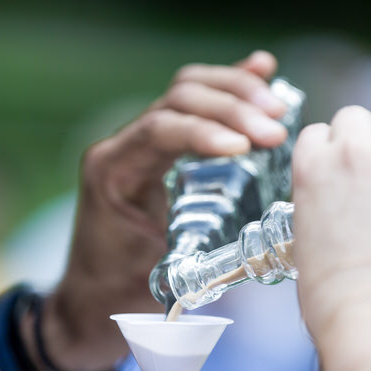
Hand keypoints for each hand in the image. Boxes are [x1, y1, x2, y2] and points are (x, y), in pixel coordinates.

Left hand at [37, 51, 288, 370]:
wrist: (93, 301)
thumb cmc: (120, 290)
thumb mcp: (157, 272)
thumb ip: (200, 249)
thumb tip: (264, 239)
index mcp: (112, 170)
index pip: (159, 130)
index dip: (205, 132)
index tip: (246, 147)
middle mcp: (124, 146)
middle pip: (179, 99)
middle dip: (231, 108)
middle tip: (275, 130)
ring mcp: (143, 141)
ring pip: (189, 92)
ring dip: (237, 94)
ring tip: (278, 108)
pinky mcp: (164, 146)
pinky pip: (196, 105)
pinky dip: (231, 88)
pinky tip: (263, 68)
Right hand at [292, 82, 370, 345]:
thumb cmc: (336, 296)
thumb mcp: (305, 245)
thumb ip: (318, 214)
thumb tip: (332, 216)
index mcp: (311, 171)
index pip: (318, 133)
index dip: (332, 146)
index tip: (343, 162)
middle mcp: (351, 153)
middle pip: (355, 114)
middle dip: (365, 134)